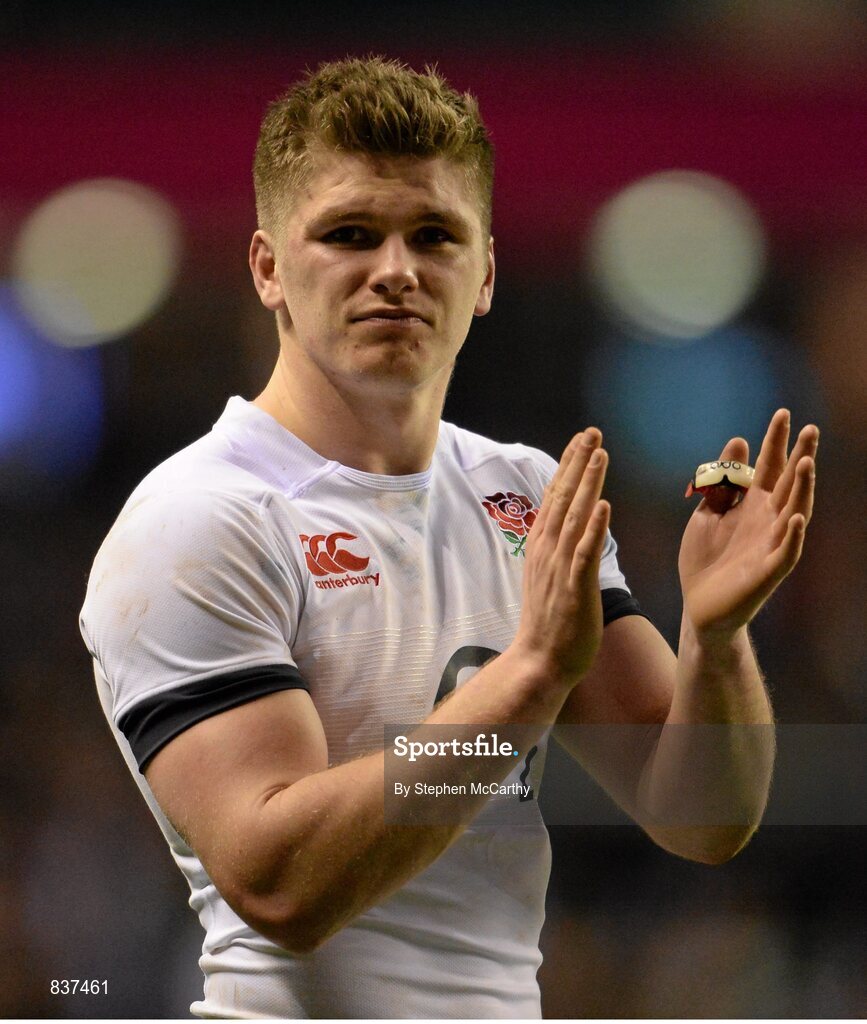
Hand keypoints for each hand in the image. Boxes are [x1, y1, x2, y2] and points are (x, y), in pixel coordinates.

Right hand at [513, 429, 610, 685]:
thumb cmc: (549, 621)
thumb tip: (573, 525)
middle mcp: (548, 548)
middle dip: (577, 462)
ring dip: (587, 483)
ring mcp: (560, 566)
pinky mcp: (574, 586)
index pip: (555, 496)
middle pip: (563, 496)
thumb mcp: (551, 574)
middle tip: (591, 431)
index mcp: (543, 544)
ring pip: (575, 516)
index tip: (580, 439)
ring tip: (600, 453)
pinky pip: (584, 551)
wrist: (540, 660)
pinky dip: (594, 527)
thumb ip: (559, 547)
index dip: (568, 466)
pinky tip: (604, 504)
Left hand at [678, 409, 817, 638]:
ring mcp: (771, 545)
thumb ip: (722, 482)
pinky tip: (796, 518)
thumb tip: (739, 440)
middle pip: (788, 484)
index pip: (768, 467)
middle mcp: (768, 521)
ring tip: (807, 463)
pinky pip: (786, 553)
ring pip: (794, 513)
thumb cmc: (705, 559)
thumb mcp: (708, 512)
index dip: (776, 442)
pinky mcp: (767, 573)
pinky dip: (793, 536)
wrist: (700, 607)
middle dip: (799, 457)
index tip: (783, 413)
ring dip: (802, 490)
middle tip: (810, 428)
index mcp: (753, 505)